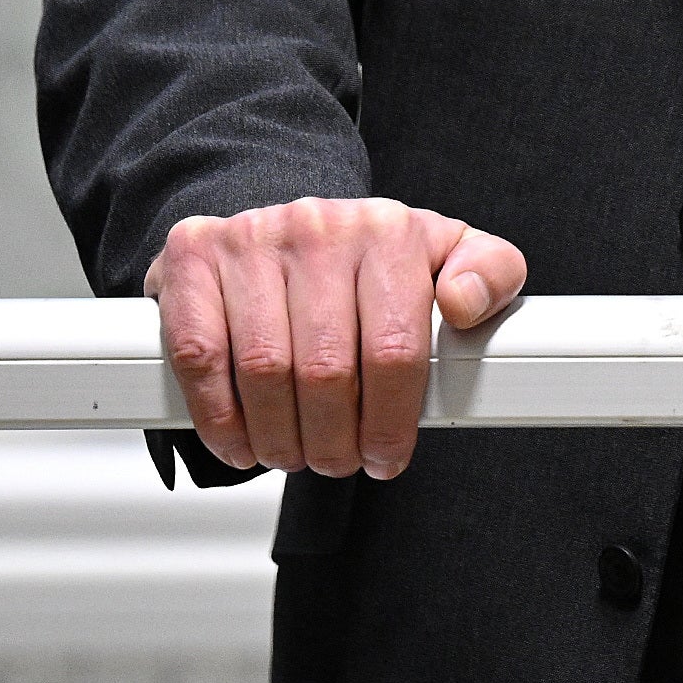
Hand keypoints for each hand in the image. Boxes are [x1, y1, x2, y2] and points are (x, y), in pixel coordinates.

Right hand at [149, 197, 530, 478]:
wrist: (288, 221)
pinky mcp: (193, 255)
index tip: (386, 457)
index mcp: (388, 230)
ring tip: (293, 454)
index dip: (390, 422)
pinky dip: (219, 417)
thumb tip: (467, 304)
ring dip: (278, 439)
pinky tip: (241, 442)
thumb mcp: (446, 256)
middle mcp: (318, 226)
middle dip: (334, 441)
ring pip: (263, 371)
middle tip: (337, 462)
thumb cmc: (370, 258)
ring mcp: (251, 237)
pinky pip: (201, 355)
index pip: (393, 348)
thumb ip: (490, 275)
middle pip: (326, 370)